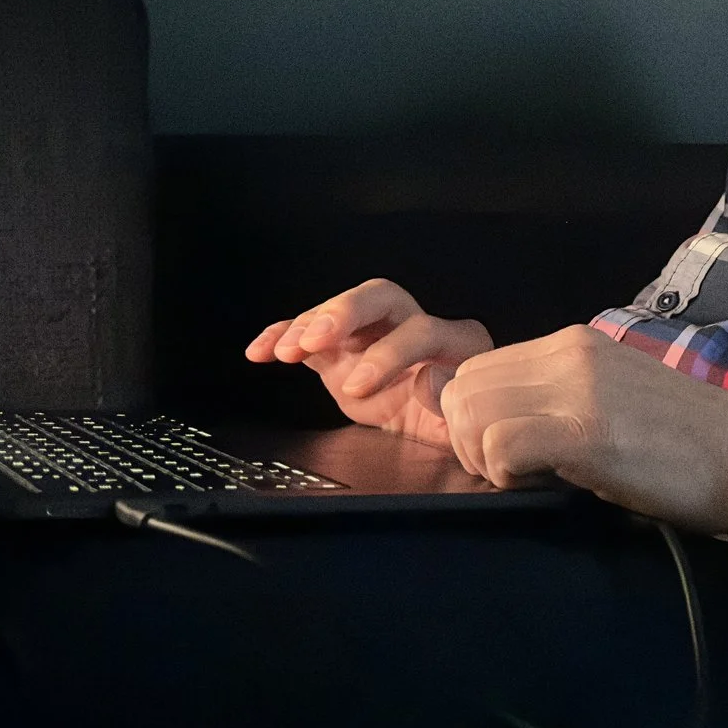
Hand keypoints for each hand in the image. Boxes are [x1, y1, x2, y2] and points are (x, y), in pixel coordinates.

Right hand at [243, 278, 491, 447]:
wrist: (440, 430)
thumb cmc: (459, 423)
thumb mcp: (466, 423)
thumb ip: (451, 402)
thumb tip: (427, 378)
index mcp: (456, 341)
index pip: (421, 331)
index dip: (388, 354)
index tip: (360, 386)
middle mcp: (412, 325)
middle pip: (380, 296)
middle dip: (344, 312)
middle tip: (315, 339)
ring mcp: (373, 334)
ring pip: (340, 311)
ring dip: (308, 325)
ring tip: (284, 351)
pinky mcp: (342, 351)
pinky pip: (311, 335)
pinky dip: (283, 337)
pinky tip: (260, 350)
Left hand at [440, 326, 727, 548]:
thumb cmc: (688, 445)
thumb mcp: (612, 402)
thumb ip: (552, 399)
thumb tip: (472, 411)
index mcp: (575, 342)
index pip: (478, 368)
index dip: (477, 420)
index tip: (509, 457)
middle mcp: (569, 350)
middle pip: (463, 387)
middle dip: (469, 439)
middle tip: (510, 475)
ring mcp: (576, 386)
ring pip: (470, 412)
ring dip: (484, 459)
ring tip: (529, 481)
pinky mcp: (583, 429)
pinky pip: (499, 445)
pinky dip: (505, 476)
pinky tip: (544, 488)